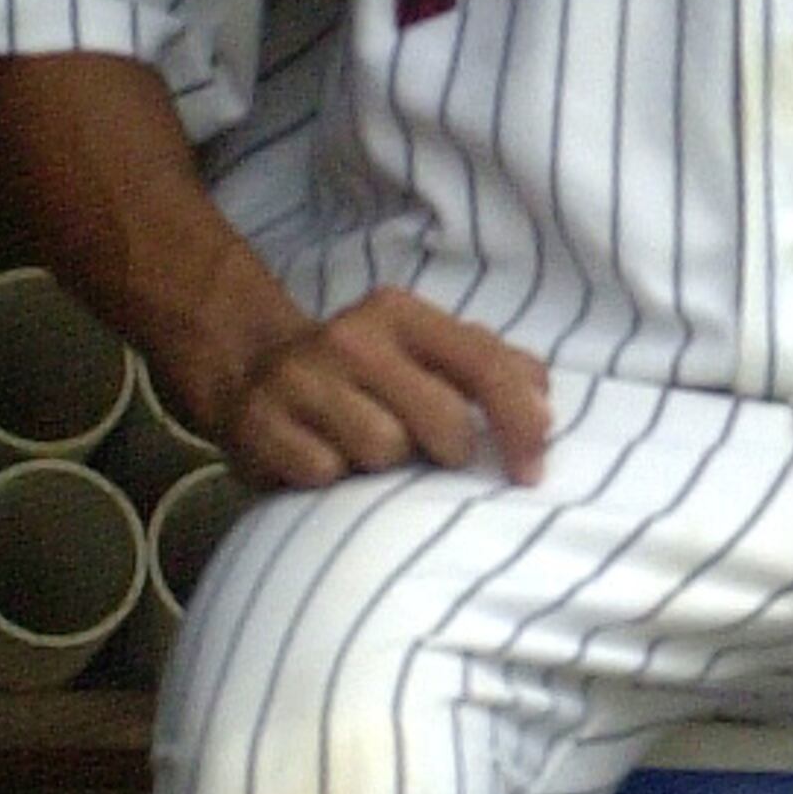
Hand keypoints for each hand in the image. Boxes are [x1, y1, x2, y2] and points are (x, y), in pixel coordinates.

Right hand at [194, 291, 556, 491]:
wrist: (249, 372)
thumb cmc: (364, 376)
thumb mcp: (425, 352)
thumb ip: (490, 366)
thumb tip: (543, 398)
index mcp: (401, 314)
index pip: (485, 364)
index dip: (521, 424)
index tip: (530, 473)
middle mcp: (350, 337)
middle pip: (442, 421)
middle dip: (447, 451)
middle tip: (426, 453)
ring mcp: (299, 378)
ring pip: (383, 451)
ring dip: (383, 467)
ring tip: (363, 451)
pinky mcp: (258, 423)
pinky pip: (324, 473)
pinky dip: (331, 479)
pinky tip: (321, 459)